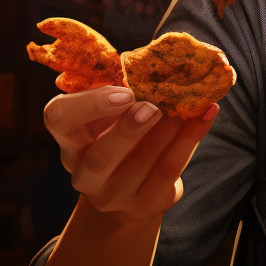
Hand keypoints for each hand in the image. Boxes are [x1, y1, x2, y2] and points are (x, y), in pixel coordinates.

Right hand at [43, 85, 219, 224]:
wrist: (130, 190)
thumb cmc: (121, 136)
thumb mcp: (112, 114)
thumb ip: (124, 92)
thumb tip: (160, 60)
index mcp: (70, 138)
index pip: (58, 118)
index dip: (90, 104)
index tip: (124, 92)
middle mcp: (83, 173)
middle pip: (99, 157)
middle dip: (130, 130)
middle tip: (154, 107)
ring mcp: (112, 195)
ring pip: (143, 163)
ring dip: (170, 130)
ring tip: (190, 105)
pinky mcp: (143, 205)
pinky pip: (169, 171)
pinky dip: (191, 138)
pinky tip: (207, 114)